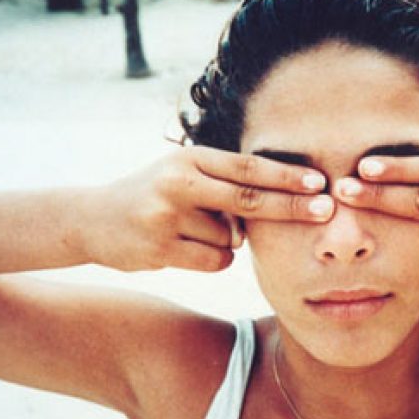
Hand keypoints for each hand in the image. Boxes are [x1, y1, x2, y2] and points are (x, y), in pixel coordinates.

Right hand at [79, 146, 330, 271]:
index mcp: (190, 157)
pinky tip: (186, 247)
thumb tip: (279, 200)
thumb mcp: (184, 172)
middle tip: (325, 210)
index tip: (318, 182)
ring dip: (229, 239)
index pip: (248, 167)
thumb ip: (225, 182)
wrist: (93, 220)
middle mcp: (179, 182)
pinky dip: (216, 258)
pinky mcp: (161, 248)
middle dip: (291, 206)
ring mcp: (168, 216)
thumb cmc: (153, 194)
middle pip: (249, 199)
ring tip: (191, 228)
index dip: (286, 176)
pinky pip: (217, 260)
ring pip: (231, 237)